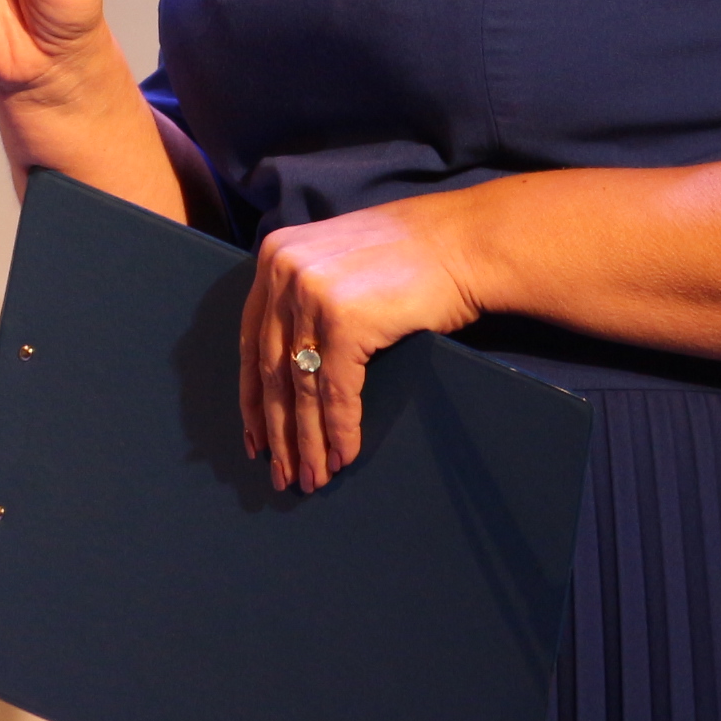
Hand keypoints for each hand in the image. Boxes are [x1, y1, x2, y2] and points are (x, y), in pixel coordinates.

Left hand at [240, 189, 489, 492]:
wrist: (468, 242)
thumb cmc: (416, 254)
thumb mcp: (339, 260)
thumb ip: (306, 293)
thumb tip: (289, 362)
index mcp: (275, 255)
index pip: (252, 341)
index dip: (254, 398)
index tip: (256, 438)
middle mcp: (284, 271)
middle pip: (271, 369)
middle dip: (278, 430)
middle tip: (283, 473)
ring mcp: (312, 295)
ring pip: (301, 388)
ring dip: (307, 442)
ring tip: (313, 479)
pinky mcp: (344, 321)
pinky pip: (334, 393)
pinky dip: (339, 431)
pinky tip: (344, 457)